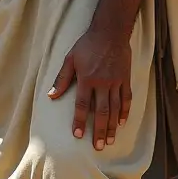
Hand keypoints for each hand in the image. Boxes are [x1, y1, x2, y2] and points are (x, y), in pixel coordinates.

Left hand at [48, 28, 131, 149]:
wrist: (110, 32)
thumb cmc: (87, 45)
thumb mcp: (70, 59)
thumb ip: (62, 79)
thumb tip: (51, 96)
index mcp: (87, 79)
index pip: (82, 105)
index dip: (80, 121)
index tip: (78, 135)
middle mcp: (102, 83)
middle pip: (101, 111)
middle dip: (100, 130)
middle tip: (99, 146)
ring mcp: (116, 82)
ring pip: (115, 108)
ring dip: (112, 126)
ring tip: (111, 140)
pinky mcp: (125, 79)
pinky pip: (126, 98)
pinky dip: (125, 112)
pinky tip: (122, 123)